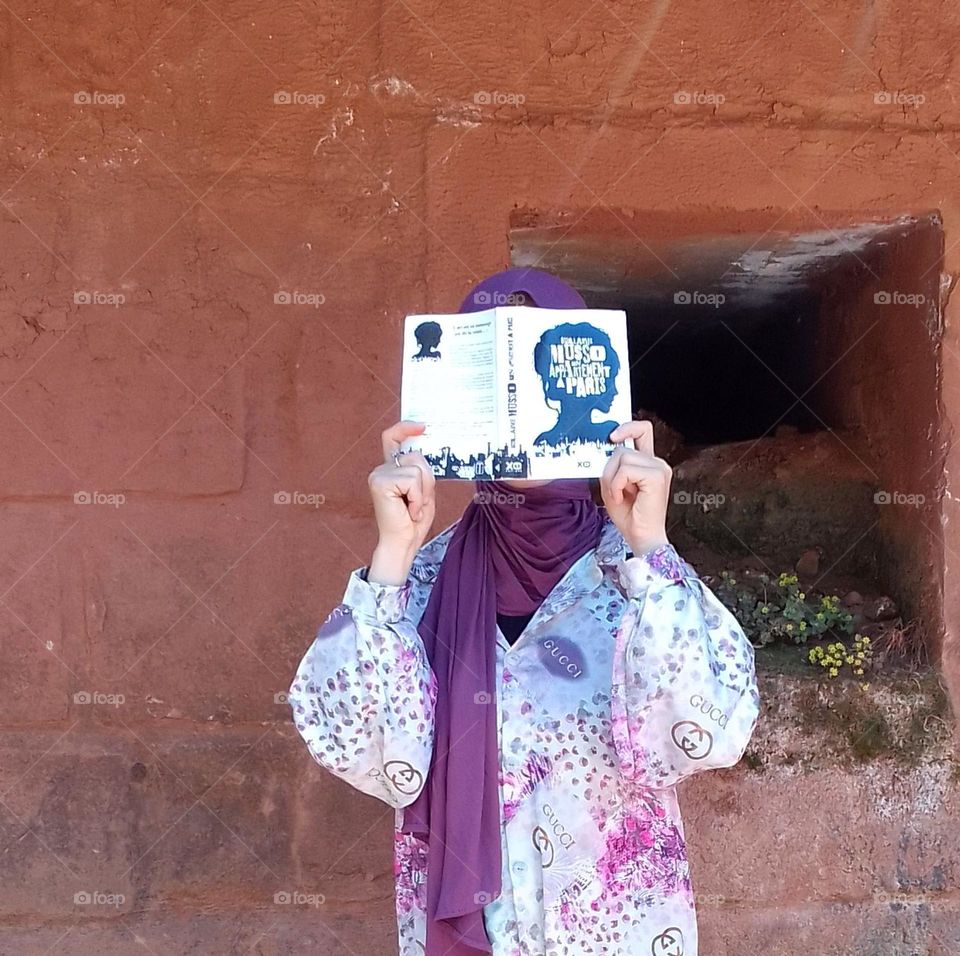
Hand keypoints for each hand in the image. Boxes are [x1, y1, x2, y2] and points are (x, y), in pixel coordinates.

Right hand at [367, 421, 436, 584]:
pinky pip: (412, 480)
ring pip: (417, 469)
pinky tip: (409, 510)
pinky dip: (417, 498)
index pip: (393, 438)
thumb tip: (423, 450)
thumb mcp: (424, 490)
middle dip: (427, 480)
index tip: (423, 426)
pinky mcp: (380, 482)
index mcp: (392, 469)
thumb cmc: (413, 520)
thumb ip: (421, 471)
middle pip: (417, 456)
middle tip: (419, 502)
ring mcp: (379, 474)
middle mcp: (382, 468)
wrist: (403, 543)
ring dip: (423, 492)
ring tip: (413, 508)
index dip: (405, 428)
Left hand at [600, 420, 671, 556]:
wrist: (642, 537)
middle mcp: (657, 462)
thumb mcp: (613, 485)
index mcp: (648, 463)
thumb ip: (612, 466)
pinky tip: (621, 498)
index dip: (627, 427)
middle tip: (612, 488)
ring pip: (621, 458)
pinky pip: (625, 470)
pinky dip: (617, 485)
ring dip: (612, 479)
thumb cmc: (629, 516)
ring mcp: (659, 468)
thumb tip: (605, 449)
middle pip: (623, 448)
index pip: (642, 430)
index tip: (612, 437)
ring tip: (618, 496)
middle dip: (609, 468)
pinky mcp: (657, 476)